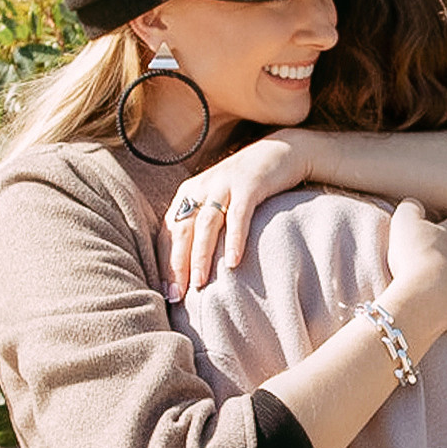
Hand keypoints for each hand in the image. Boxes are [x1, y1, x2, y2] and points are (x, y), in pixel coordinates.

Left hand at [164, 133, 310, 296]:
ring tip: (200, 283)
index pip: (168, 232)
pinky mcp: (249, 185)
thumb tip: (191, 269)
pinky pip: (239, 215)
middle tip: (177, 295)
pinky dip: (234, 239)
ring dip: (201, 255)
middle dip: (177, 264)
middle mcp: (201, 187)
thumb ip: (204, 227)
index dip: (165, 262)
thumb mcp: (219, 202)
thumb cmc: (247, 187)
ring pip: (206, 224)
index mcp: (188, 194)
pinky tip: (233, 261)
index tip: (166, 292)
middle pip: (182, 230)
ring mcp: (224, 184)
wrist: (282, 152)